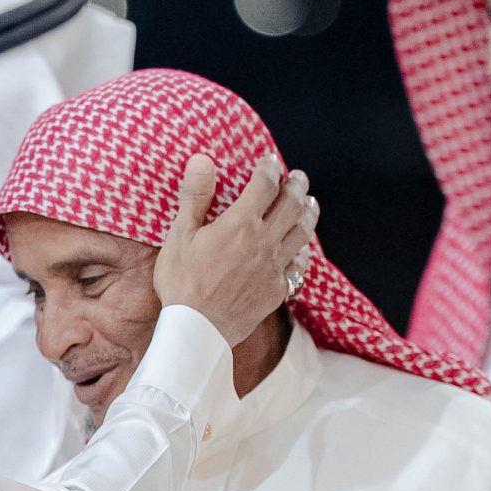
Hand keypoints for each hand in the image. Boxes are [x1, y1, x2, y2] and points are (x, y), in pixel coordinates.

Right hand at [152, 153, 318, 346]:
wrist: (197, 331)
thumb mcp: (180, 236)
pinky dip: (303, 251)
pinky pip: (298, 267)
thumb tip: (202, 160)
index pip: (264, 186)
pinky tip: (301, 248)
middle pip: (292, 205)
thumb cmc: (183, 283)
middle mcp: (264, 242)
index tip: (269, 160)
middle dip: (297, 186)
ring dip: (308, 213)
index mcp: (240, 224)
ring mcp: (274, 268)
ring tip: (310, 203)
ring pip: (302, 233)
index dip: (269, 168)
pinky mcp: (276, 291)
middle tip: (298, 177)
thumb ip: (194, 196)